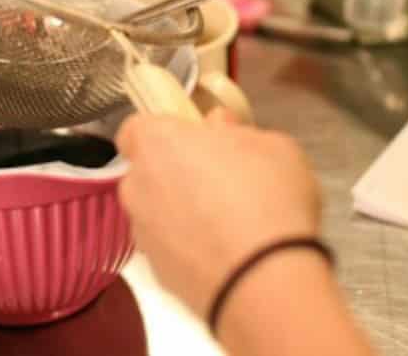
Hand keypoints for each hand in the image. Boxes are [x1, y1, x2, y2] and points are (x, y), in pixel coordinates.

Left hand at [115, 108, 320, 316]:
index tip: (191, 138)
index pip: (134, 129)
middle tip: (220, 179)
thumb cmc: (268, 200)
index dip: (162, 132)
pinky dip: (189, 247)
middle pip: (147, 172)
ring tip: (229, 222)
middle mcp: (138, 186)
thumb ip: (237, 131)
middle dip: (175, 173)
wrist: (264, 280)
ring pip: (156, 212)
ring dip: (181, 212)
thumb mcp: (272, 146)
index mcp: (157, 144)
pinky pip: (170, 248)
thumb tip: (220, 126)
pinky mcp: (157, 272)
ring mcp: (144, 233)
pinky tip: (226, 253)